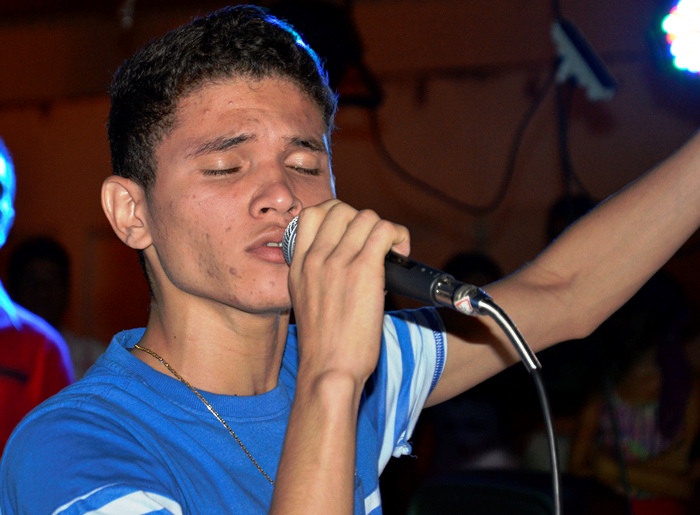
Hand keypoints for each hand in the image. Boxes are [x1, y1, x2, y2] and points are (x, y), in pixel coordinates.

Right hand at [288, 199, 409, 388]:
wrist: (328, 370)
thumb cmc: (324, 346)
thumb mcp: (305, 302)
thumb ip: (317, 276)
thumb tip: (343, 260)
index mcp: (299, 265)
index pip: (313, 214)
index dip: (338, 216)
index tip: (352, 235)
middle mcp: (315, 259)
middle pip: (341, 209)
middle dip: (363, 221)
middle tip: (375, 244)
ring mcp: (338, 262)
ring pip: (366, 217)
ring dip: (384, 229)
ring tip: (392, 251)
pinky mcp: (364, 271)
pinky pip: (384, 231)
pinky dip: (398, 237)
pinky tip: (401, 254)